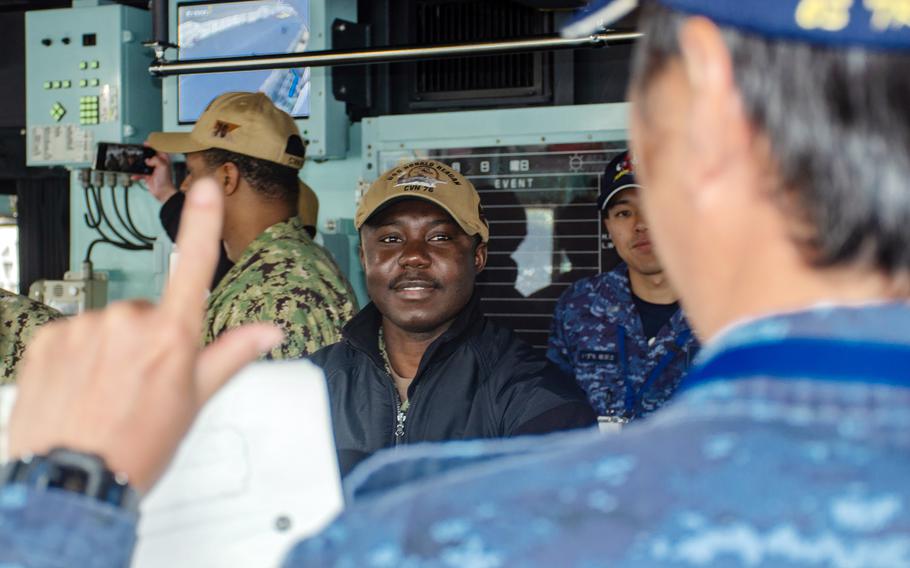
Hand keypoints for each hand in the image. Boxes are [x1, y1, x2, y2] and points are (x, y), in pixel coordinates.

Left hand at [8, 178, 282, 491]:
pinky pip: (76, 334)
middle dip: (150, 339)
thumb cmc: (137, 446)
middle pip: (148, 312)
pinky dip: (80, 355)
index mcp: (172, 337)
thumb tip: (268, 332)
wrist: (73, 479)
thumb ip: (231, 355)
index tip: (205, 188)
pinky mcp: (50, 338)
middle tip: (144, 383)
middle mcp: (128, 323)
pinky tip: (83, 387)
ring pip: (110, 325)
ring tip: (109, 392)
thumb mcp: (195, 402)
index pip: (193, 266)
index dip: (202, 222)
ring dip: (113, 349)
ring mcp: (86, 329)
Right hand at [133, 146, 177, 203]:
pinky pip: (140, 173)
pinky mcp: (148, 176)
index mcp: (164, 160)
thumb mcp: (162, 166)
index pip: (158, 149)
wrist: (163, 192)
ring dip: (138, 164)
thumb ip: (155, 160)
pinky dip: (136, 174)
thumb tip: (148, 160)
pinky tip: (134, 175)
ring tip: (132, 162)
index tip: (146, 143)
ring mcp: (153, 170)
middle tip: (138, 151)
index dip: (153, 145)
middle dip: (143, 154)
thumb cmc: (166, 181)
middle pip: (149, 156)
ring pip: (143, 164)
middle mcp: (158, 164)